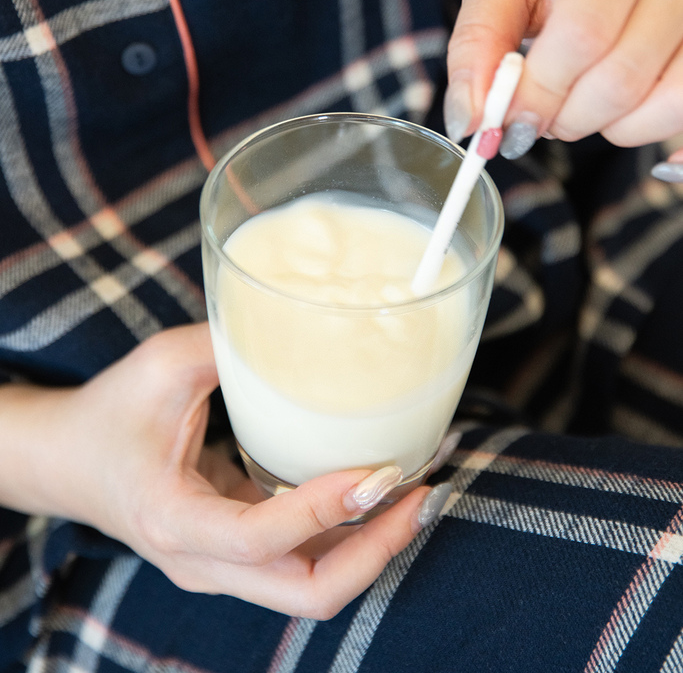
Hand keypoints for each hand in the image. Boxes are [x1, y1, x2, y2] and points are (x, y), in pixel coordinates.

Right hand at [25, 323, 428, 618]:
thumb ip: (230, 344)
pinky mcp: (238, 554)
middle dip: (375, 551)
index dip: (325, 510)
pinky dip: (349, 533)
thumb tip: (308, 320)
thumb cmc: (110, 412)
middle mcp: (202, 561)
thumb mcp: (162, 364)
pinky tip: (380, 488)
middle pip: (306, 590)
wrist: (70, 460)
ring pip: (312, 584)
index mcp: (173, 519)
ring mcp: (222, 567)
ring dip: (372, 546)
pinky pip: (304, 560)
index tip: (377, 470)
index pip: (260, 538)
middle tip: (423, 494)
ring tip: (420, 489)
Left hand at [444, 0, 682, 177]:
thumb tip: (470, 118)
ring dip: (606, 128)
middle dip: (566, 116)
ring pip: (665, 102)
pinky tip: (617, 115)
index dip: (539, 91)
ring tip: (578, 105)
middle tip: (540, 116)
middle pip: (621, 76)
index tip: (505, 120)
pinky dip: (642, 131)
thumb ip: (475, 45)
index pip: (583, 33)